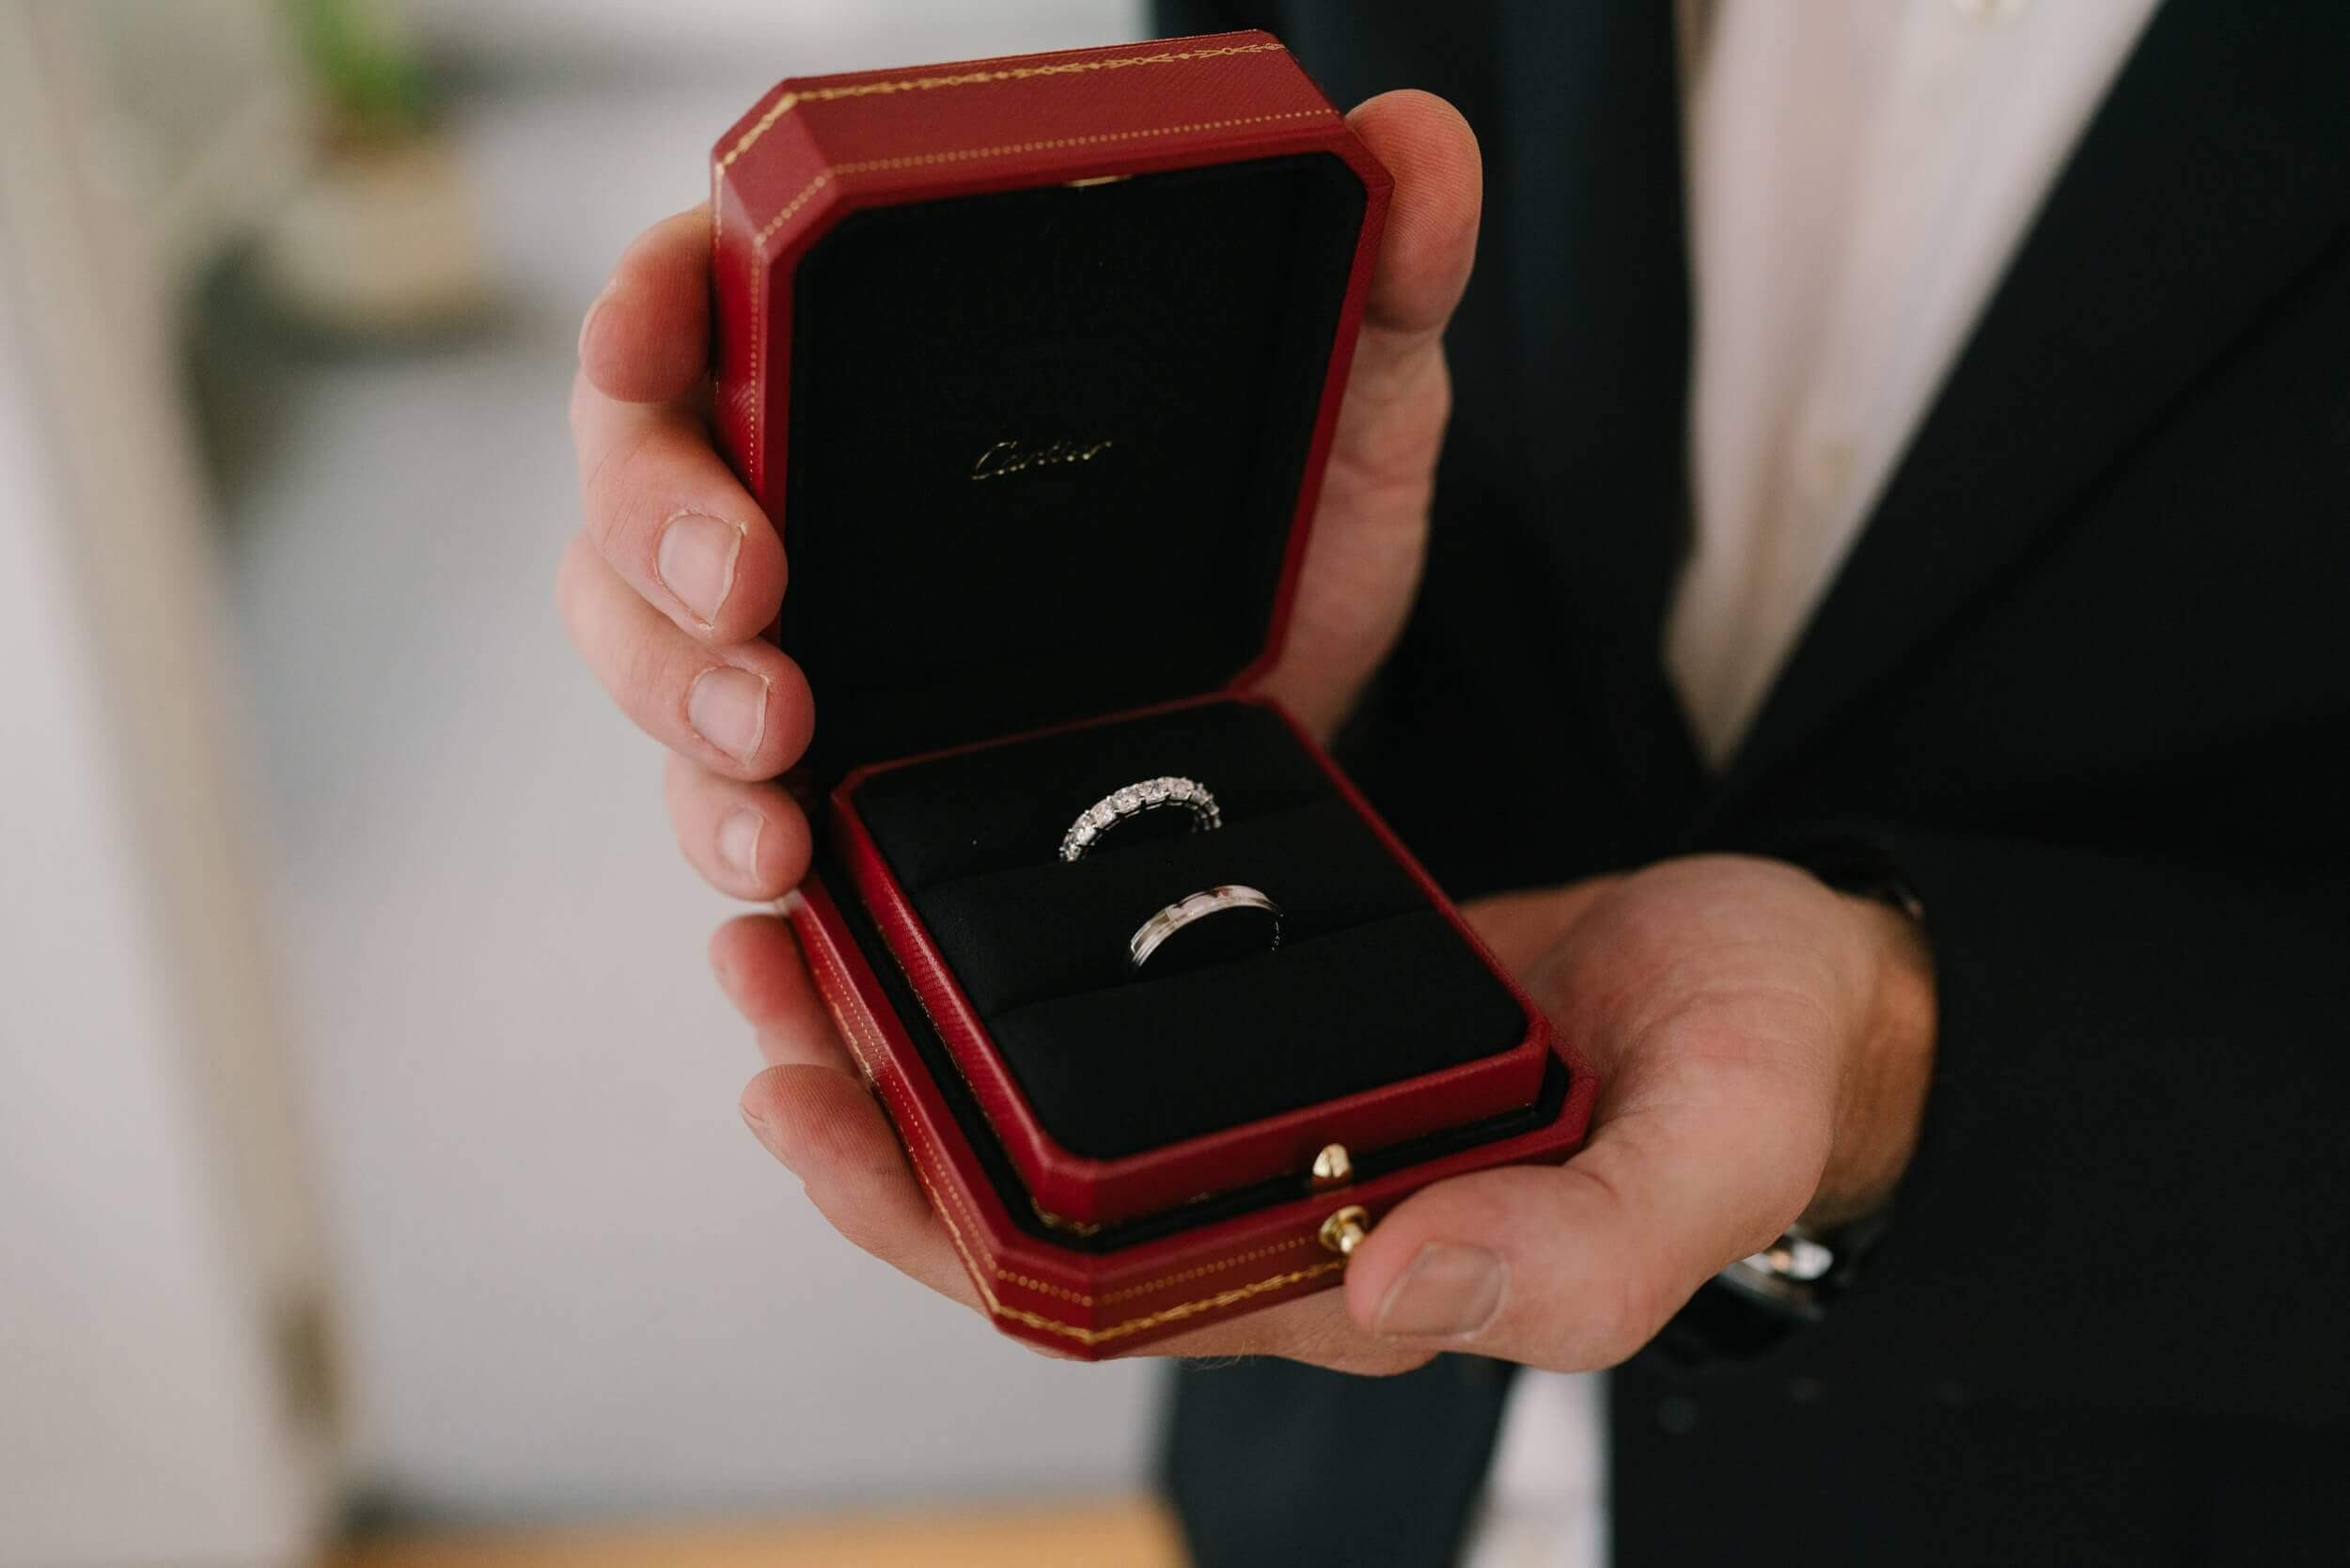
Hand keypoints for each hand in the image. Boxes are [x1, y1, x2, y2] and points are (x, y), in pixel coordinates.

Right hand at [555, 90, 1480, 904]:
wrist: (1311, 722)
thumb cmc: (1291, 539)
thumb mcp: (1349, 404)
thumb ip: (1378, 282)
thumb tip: (1417, 142)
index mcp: (885, 354)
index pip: (711, 287)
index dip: (648, 303)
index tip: (655, 340)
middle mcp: (811, 487)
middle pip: (636, 478)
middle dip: (658, 536)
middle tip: (753, 596)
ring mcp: (803, 632)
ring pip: (645, 646)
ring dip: (680, 699)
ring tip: (780, 751)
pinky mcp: (828, 768)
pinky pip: (719, 798)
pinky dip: (728, 830)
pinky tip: (785, 859)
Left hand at [720, 853, 1934, 1371]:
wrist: (1797, 991)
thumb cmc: (1755, 1077)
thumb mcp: (1701, 1156)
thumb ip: (1580, 1247)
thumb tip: (1396, 1277)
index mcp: (1348, 1281)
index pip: (1083, 1293)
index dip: (921, 1216)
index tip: (801, 1096)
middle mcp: (1284, 1217)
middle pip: (1019, 1208)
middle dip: (865, 1111)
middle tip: (758, 970)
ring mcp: (1279, 1125)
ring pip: (1045, 1119)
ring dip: (913, 1036)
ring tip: (798, 922)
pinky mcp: (1290, 1028)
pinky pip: (1115, 1028)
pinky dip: (1013, 980)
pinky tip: (943, 900)